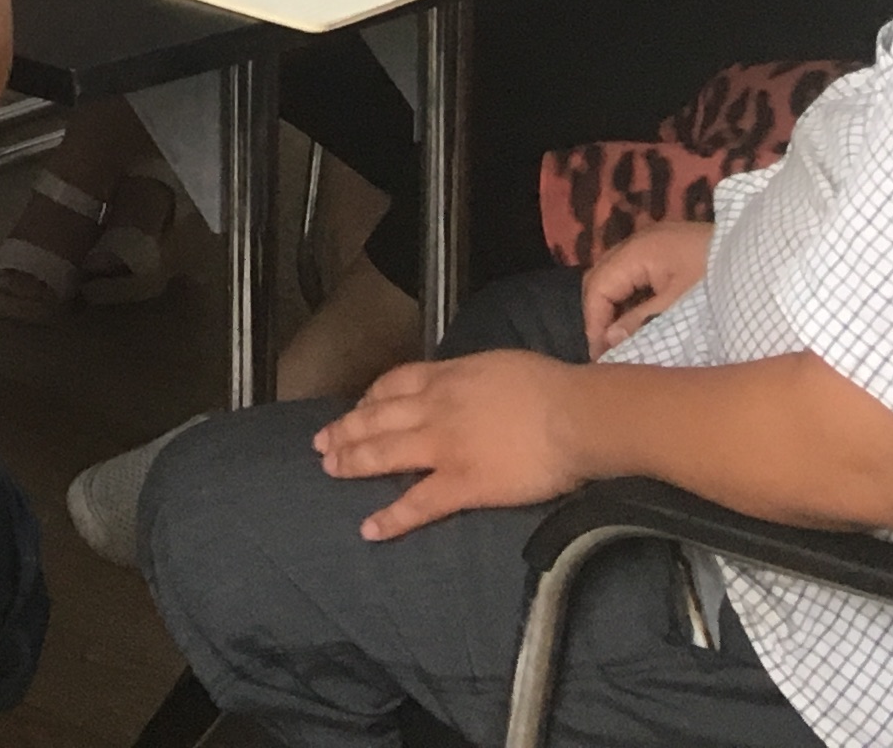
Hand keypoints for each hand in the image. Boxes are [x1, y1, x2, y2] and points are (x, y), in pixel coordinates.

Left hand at [312, 350, 592, 539]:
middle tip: (320, 443)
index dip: (369, 398)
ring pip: (384, 454)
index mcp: (446, 378)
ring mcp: (443, 447)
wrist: (571, 414)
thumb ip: (471, 377)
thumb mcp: (496, 364)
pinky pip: (417, 504)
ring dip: (352, 462)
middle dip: (345, 430)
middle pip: (376, 418)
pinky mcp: (461, 484)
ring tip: (329, 471)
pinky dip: (390, 518)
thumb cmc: (548, 385)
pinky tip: (369, 529)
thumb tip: (466, 385)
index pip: (394, 385)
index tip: (357, 407)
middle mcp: (434, 409)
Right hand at [581, 218, 715, 356]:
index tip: (600, 357)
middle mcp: (638, 243)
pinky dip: (631, 299)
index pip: (597, 287)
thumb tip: (608, 341)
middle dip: (598, 315)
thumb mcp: (681, 306)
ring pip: (617, 277)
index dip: (593, 322)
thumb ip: (642, 322)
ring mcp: (653, 245)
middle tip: (604, 352)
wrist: (768, 256)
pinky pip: (636, 276)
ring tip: (618, 341)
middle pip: (601, 279)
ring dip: (613, 308)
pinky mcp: (669, 253)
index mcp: (637, 251)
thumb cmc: (720, 280)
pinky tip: (639, 322)